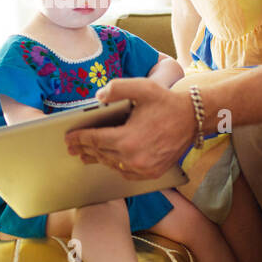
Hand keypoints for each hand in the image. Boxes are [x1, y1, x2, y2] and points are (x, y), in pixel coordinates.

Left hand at [65, 78, 194, 178]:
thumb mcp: (142, 87)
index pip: (95, 140)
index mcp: (128, 139)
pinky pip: (126, 173)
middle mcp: (134, 158)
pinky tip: (109, 159)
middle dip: (84, 149)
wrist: (193, 119)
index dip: (79, 138)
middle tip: (72, 147)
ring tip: (86, 153)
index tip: (68, 137)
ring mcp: (143, 169)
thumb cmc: (166, 102)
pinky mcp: (152, 174)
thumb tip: (98, 97)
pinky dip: (115, 166)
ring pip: (112, 165)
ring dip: (98, 158)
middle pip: (101, 154)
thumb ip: (117, 88)